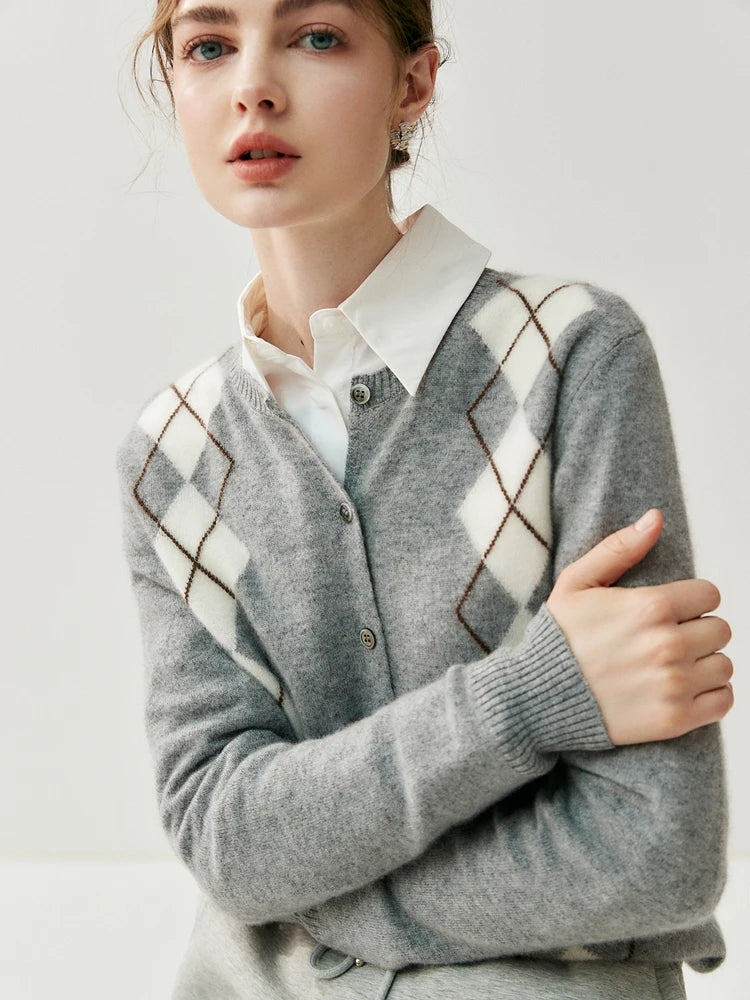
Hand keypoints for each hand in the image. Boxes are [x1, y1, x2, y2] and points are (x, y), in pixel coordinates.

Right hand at [546, 509, 733, 743]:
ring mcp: (673, 684)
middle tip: (669, 638)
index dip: (691, 600)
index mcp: (649, 607)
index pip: (709, 595)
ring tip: (674, 665)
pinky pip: (723, 701)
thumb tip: (655, 518)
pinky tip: (683, 688)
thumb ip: (619, 548)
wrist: (537, 697)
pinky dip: (711, 695)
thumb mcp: (576, 583)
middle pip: (720, 629)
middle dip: (698, 630)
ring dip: (704, 663)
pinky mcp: (675, 718)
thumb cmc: (558, 638)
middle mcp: (667, 645)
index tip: (670, 611)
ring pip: (724, 665)